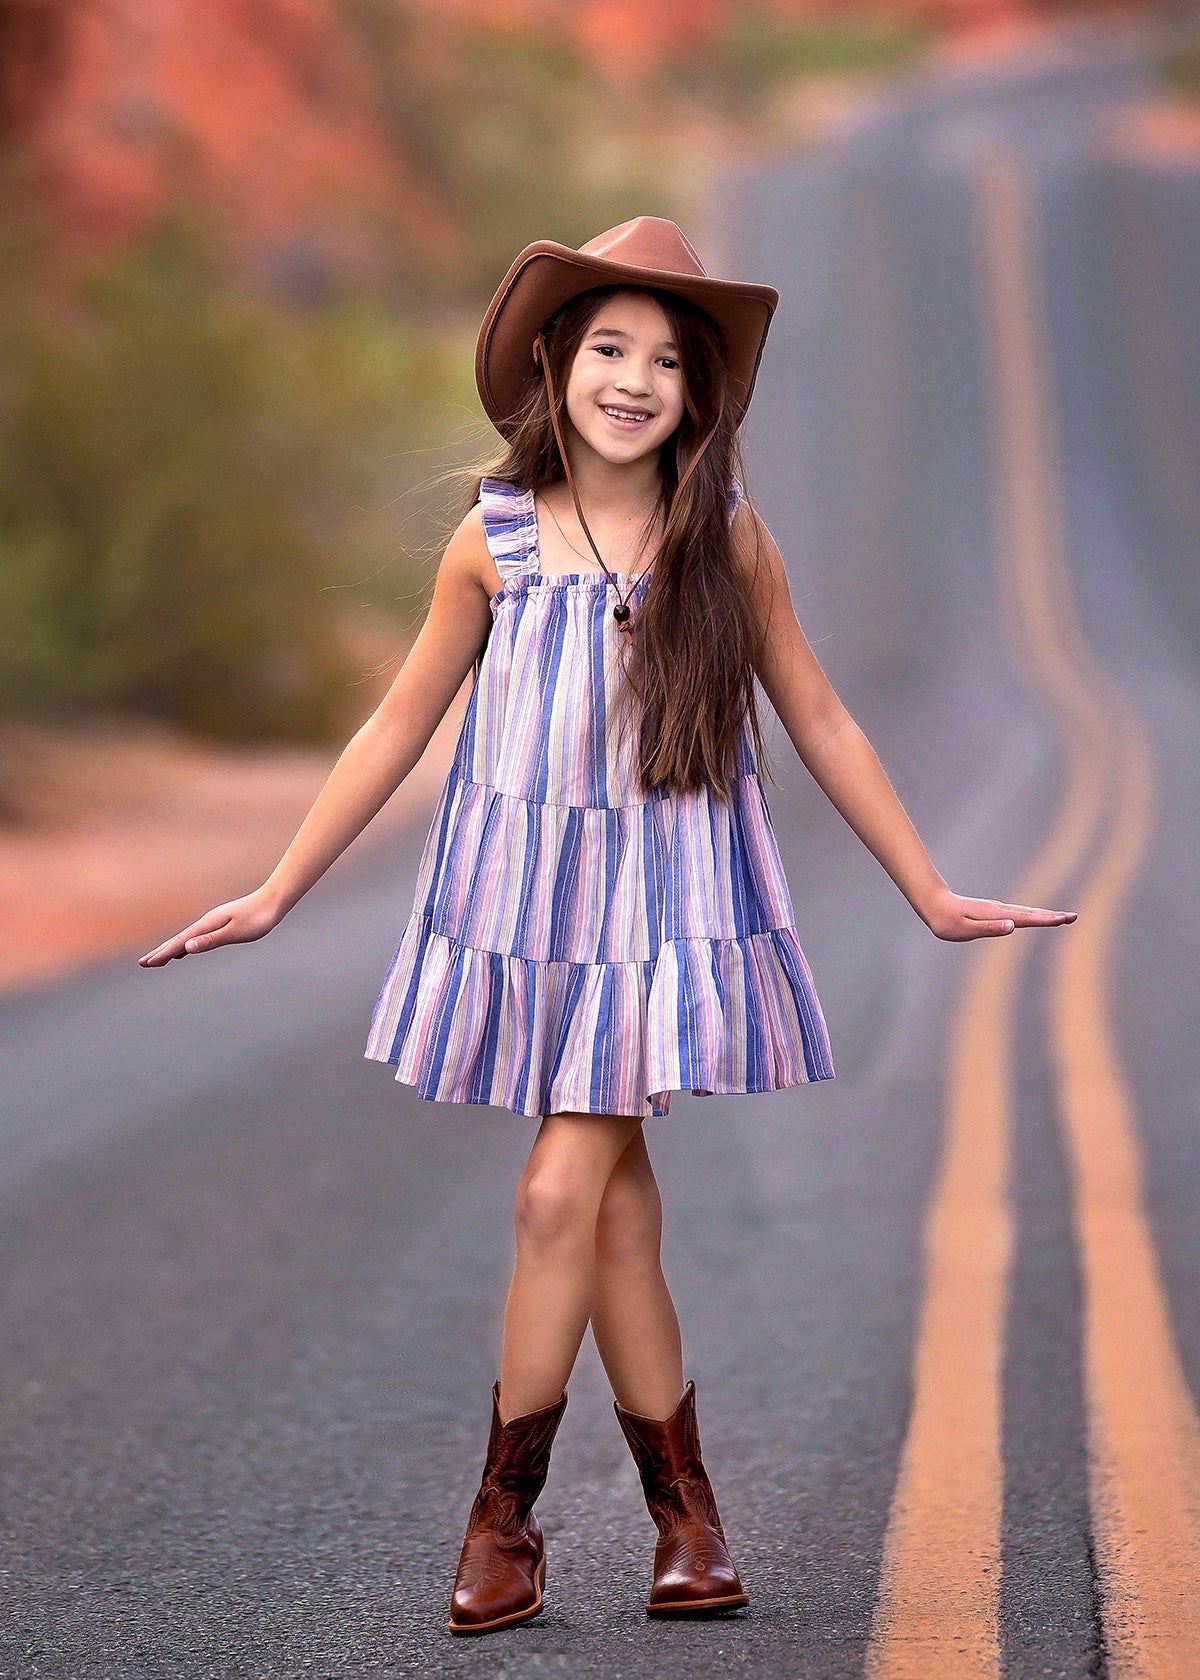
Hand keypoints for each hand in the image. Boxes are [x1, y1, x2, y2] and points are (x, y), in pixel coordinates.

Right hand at [137, 887, 284, 966]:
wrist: (273, 900)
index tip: (147, 964)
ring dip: (171, 949)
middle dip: (161, 952)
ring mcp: (213, 923)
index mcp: (207, 925)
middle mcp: (207, 923)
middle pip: (179, 940)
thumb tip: (187, 947)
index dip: (163, 954)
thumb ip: (211, 940)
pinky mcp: (221, 924)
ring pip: (186, 939)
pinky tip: (186, 950)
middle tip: (143, 963)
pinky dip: (186, 945)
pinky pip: (197, 937)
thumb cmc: (258, 918)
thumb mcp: (235, 932)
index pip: (180, 943)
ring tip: (159, 959)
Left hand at [922, 887, 1077, 941]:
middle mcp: (1001, 910)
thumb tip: (1012, 926)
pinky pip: (1019, 914)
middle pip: (1032, 914)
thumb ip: (989, 928)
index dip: (1045, 920)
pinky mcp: (995, 912)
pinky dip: (1034, 915)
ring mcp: (999, 910)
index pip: (1026, 918)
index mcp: (996, 915)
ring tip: (1064, 917)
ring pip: (1027, 912)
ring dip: (1046, 915)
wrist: (934, 905)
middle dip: (1053, 916)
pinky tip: (1039, 917)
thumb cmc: (947, 921)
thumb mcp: (965, 929)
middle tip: (1073, 917)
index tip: (1063, 919)